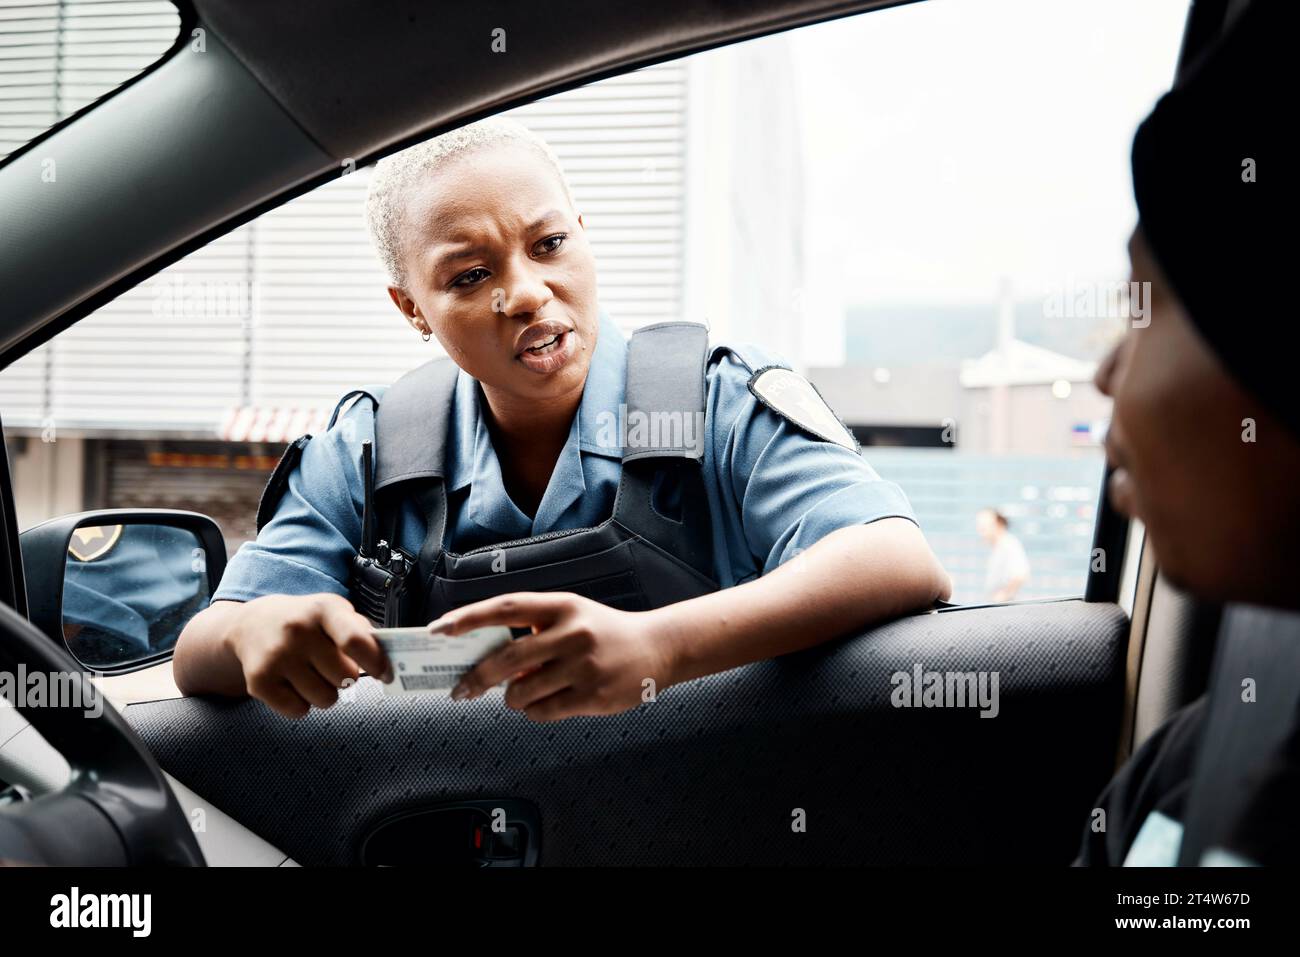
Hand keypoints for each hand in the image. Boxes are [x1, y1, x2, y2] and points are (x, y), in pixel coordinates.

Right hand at [225, 593, 391, 718]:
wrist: (252, 624)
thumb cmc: (307, 622)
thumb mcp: (334, 612)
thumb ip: (363, 633)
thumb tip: (390, 663)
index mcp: (323, 609)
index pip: (355, 640)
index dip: (376, 662)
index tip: (385, 673)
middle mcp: (298, 630)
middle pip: (345, 677)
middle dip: (347, 677)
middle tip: (333, 665)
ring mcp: (276, 657)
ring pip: (325, 699)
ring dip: (325, 692)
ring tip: (312, 673)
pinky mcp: (259, 682)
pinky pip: (299, 711)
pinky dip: (302, 703)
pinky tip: (293, 683)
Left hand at [436, 593, 671, 721]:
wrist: (658, 648)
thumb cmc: (603, 632)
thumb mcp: (571, 617)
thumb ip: (533, 634)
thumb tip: (489, 663)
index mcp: (562, 606)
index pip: (505, 608)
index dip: (468, 617)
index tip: (439, 628)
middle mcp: (572, 632)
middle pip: (506, 658)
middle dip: (477, 677)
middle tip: (461, 688)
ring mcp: (583, 666)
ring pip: (522, 692)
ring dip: (511, 698)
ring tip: (519, 694)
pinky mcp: (593, 696)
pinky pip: (543, 711)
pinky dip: (533, 711)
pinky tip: (542, 703)